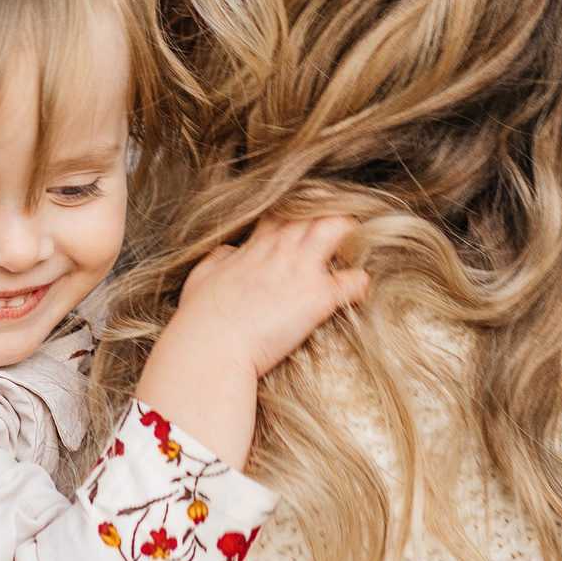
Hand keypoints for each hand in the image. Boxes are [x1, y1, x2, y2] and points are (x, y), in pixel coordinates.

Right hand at [160, 215, 369, 378]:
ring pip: (339, 228)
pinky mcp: (317, 299)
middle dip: (333, 216)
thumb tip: (229, 252)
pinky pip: (354, 281)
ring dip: (353, 236)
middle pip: (316, 211)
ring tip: (356, 253)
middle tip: (343, 233)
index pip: (286, 211)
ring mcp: (301, 272)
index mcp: (256, 247)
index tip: (310, 218)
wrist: (209, 350)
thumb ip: (219, 260)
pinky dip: (362, 284)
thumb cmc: (199, 322)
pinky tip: (359, 293)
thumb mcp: (201, 278)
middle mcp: (281, 252)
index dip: (302, 210)